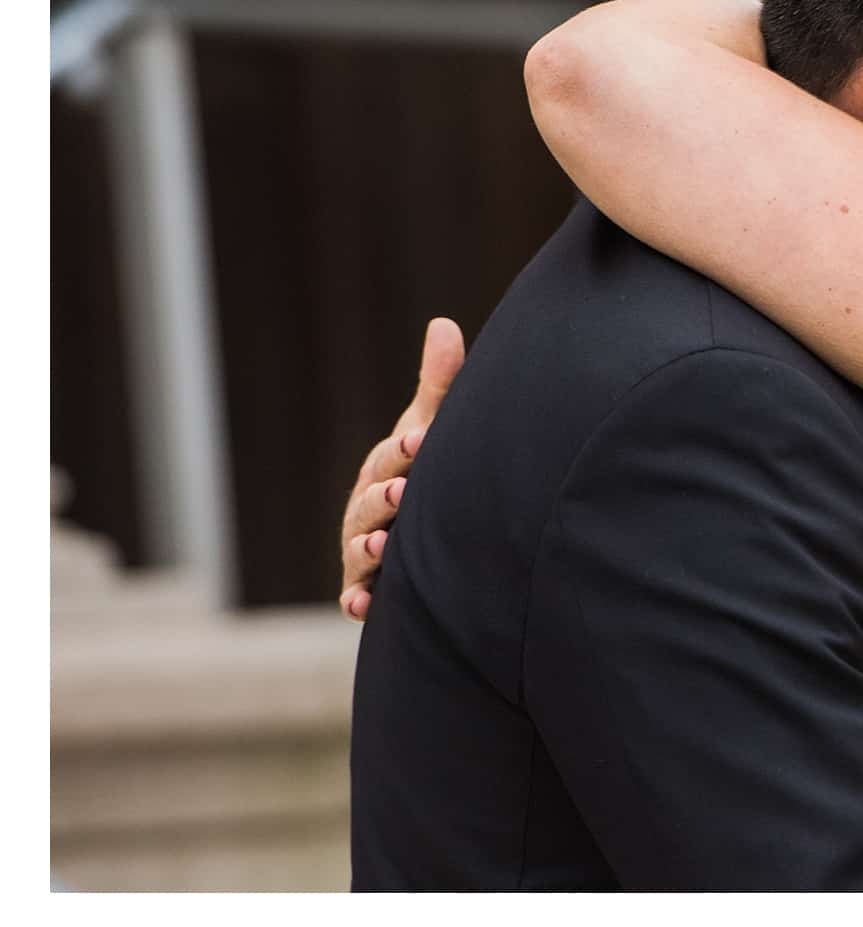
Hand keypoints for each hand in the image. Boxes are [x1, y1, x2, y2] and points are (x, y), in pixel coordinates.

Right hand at [338, 313, 463, 614]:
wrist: (422, 532)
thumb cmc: (426, 468)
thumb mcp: (431, 429)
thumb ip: (439, 383)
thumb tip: (443, 323)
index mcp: (382, 468)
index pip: (389, 456)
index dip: (404, 449)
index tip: (420, 440)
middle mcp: (365, 508)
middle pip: (368, 502)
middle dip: (383, 499)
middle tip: (401, 494)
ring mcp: (361, 548)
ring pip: (358, 547)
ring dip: (368, 548)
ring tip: (383, 547)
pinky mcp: (363, 588)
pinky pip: (355, 596)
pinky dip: (356, 599)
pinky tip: (362, 604)